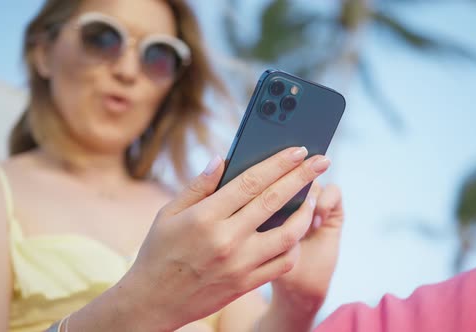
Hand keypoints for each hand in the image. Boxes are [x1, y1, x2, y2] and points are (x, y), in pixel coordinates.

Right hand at [109, 147, 331, 330]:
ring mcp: (240, 264)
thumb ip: (198, 186)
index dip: (278, 163)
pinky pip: (282, 264)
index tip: (298, 150)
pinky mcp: (247, 284)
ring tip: (313, 197)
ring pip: (288, 235)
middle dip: (303, 177)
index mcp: (205, 217)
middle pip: (274, 201)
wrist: (153, 302)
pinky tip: (295, 232)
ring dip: (306, 212)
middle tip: (322, 161)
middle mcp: (227, 240)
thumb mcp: (167, 214)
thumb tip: (222, 158)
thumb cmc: (158, 252)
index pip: (251, 182)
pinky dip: (294, 246)